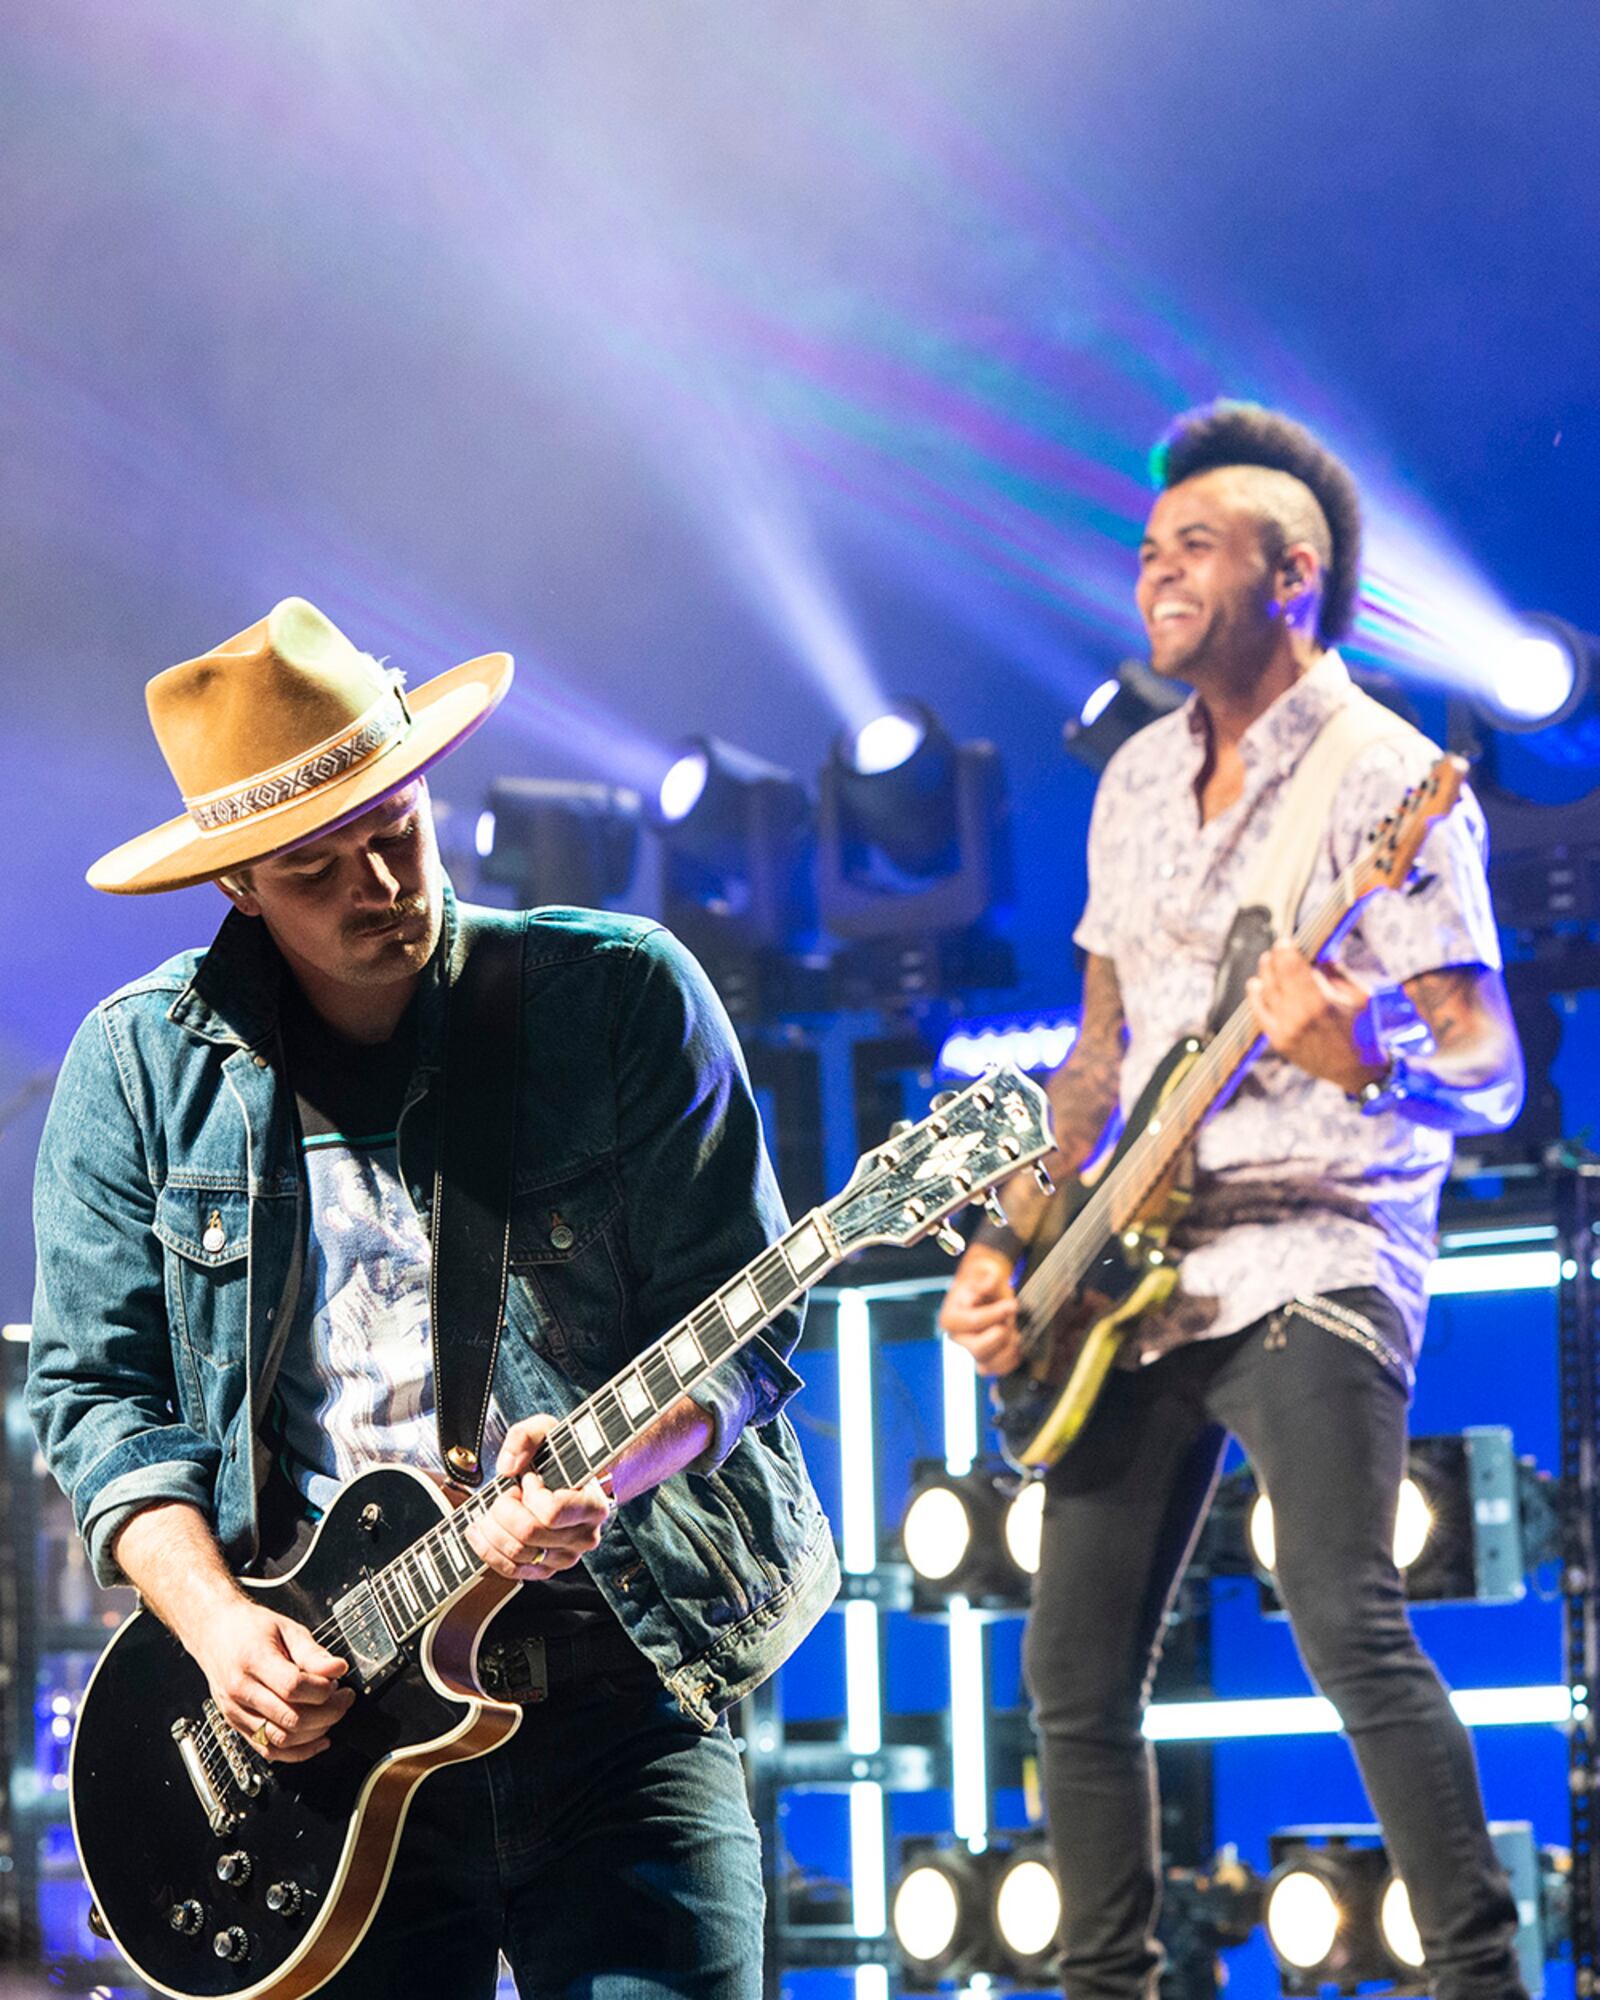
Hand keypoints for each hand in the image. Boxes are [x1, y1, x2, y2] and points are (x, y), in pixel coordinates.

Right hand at [189, 1597, 351, 1763]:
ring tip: (330, 1714)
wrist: (214, 1632)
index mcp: (253, 1660)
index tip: (340, 1683)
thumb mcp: (286, 1628)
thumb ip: (312, 1653)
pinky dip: (296, 1752)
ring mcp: (236, 1712)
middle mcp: (241, 1691)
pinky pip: (267, 1749)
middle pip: (290, 1718)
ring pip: (281, 1740)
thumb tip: (337, 1669)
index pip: (292, 1687)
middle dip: (327, 1713)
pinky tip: (317, 1740)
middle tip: (343, 1700)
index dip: (323, 1689)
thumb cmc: (249, 1628)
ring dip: (314, 1733)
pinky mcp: (236, 1725)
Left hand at [465, 1414, 611, 1581]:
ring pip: (516, 1553)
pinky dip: (488, 1551)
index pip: (551, 1512)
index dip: (530, 1494)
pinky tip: (481, 1531)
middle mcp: (583, 1537)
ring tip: (491, 1509)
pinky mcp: (546, 1569)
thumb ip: (525, 1437)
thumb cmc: (561, 1457)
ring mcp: (565, 1556)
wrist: (569, 1480)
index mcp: (592, 1506)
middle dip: (504, 1510)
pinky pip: (511, 1570)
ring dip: (492, 1529)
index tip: (530, 1479)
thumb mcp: (547, 1430)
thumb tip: (507, 1468)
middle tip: (506, 1493)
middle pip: (529, 1534)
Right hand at [938, 1242, 1022, 1376]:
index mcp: (951, 1317)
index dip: (995, 1314)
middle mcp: (958, 1338)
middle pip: (978, 1349)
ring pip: (987, 1366)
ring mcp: (971, 1351)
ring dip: (1008, 1349)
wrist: (989, 1290)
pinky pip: (998, 1371)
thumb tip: (990, 1282)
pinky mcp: (986, 1360)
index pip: (972, 1322)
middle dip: (1001, 1334)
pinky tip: (1016, 1342)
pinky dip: (1011, 1359)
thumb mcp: (983, 1272)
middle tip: (1010, 1320)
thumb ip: (986, 1278)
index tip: (1012, 1304)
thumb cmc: (984, 1282)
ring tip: (1014, 1331)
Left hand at [1246, 941, 1383, 1093]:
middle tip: (1278, 948)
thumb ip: (1336, 971)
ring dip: (1265, 973)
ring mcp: (1285, 1031)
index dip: (1286, 951)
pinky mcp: (1278, 1042)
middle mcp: (1298, 1017)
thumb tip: (1319, 948)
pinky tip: (1256, 983)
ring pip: (1266, 993)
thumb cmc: (1363, 1028)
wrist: (1356, 1071)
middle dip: (1275, 959)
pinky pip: (1260, 1013)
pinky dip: (1256, 996)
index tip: (1286, 941)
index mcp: (1320, 1003)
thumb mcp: (1359, 995)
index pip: (1292, 967)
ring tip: (1268, 961)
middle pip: (1276, 977)